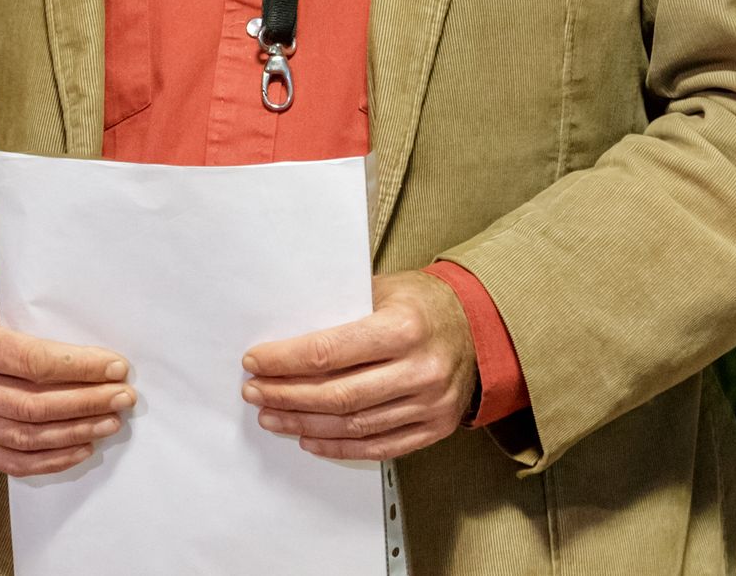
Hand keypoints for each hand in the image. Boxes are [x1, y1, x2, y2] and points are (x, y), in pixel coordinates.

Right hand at [0, 272, 134, 476]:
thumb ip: (38, 316)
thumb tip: (97, 343)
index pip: (31, 361)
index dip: (79, 367)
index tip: (116, 367)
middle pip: (32, 404)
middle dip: (86, 402)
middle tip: (123, 397)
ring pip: (26, 437)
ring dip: (76, 432)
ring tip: (110, 422)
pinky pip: (13, 461)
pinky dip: (52, 459)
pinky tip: (83, 447)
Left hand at [241, 270, 475, 460]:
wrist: (480, 327)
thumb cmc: (423, 304)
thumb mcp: (384, 289)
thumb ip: (341, 309)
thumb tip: (285, 331)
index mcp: (404, 327)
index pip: (329, 351)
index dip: (285, 360)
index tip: (255, 362)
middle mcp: (420, 369)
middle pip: (337, 394)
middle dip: (286, 395)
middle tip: (255, 393)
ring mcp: (430, 404)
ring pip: (354, 425)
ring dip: (305, 424)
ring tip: (273, 417)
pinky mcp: (434, 427)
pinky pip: (378, 446)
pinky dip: (339, 446)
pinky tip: (310, 438)